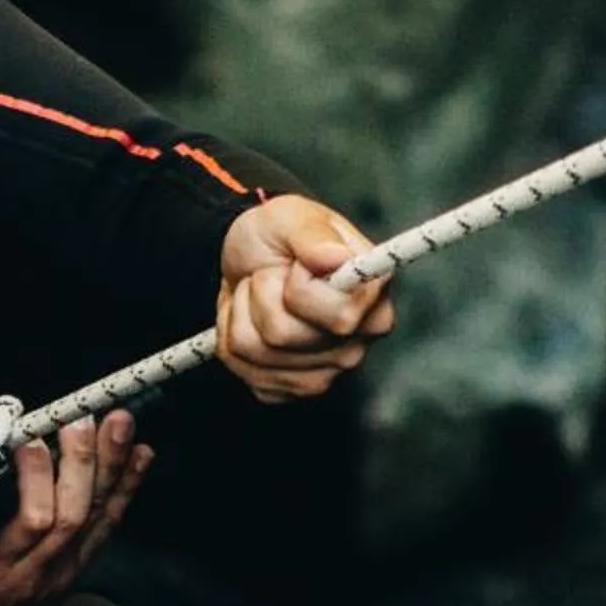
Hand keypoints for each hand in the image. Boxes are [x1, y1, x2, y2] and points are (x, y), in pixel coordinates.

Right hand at [0, 407, 150, 605]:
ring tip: (119, 422)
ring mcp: (59, 573)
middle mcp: (31, 572)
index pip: (29, 523)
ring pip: (96, 518)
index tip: (29, 439)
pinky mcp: (75, 569)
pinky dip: (126, 488)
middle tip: (80, 420)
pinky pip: (109, 526)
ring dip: (111, 466)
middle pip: (72, 516)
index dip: (37, 478)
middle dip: (82, 463)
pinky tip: (139, 455)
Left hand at [216, 194, 396, 402]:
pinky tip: (250, 321)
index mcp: (372, 295)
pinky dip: (233, 340)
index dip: (300, 288)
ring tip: (256, 294)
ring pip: (257, 353)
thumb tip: (334, 257)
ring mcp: (325, 371)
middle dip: (262, 297)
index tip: (296, 266)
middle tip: (270, 277)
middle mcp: (357, 340)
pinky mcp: (290, 389)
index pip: (339, 317)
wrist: (246, 259)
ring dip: (241, 315)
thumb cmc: (277, 236)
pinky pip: (245, 373)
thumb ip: (312, 235)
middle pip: (284, 336)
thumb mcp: (291, 217)